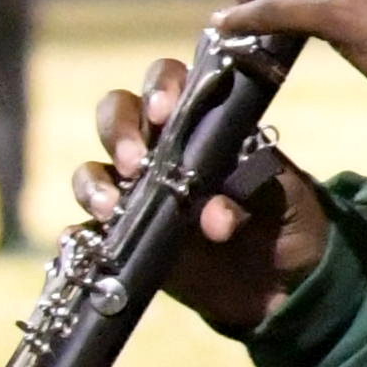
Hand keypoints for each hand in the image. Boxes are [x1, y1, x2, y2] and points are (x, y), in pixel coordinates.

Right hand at [82, 57, 323, 333]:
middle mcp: (162, 150)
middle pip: (118, 115)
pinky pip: (84, 231)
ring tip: (111, 206)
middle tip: (136, 161)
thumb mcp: (285, 195)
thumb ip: (251, 190)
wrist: (285, 283)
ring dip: (94, 183)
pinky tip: (88, 240)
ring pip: (93, 169)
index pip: (169, 84)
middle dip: (119, 130)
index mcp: (203, 124)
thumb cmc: (287, 219)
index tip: (165, 111)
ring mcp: (138, 194)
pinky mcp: (124, 238)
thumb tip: (213, 215)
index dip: (160, 88)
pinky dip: (78, 233)